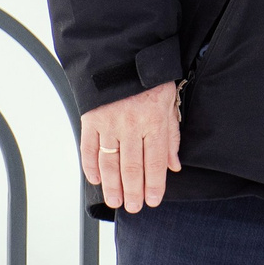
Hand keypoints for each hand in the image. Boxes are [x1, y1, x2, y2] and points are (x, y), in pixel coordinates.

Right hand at [79, 80, 180, 212]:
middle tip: (134, 208)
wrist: (125, 56)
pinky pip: (89, 148)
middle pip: (131, 167)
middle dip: (134, 191)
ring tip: (115, 201)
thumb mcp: (170, 103)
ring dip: (112, 186)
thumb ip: (171, 136)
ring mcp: (109, 124)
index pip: (155, 162)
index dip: (154, 184)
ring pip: (110, 163)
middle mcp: (131, 126)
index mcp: (154, 122)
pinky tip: (95, 180)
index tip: (153, 201)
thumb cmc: (151, 81)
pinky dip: (91, 166)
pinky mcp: (91, 120)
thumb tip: (174, 165)